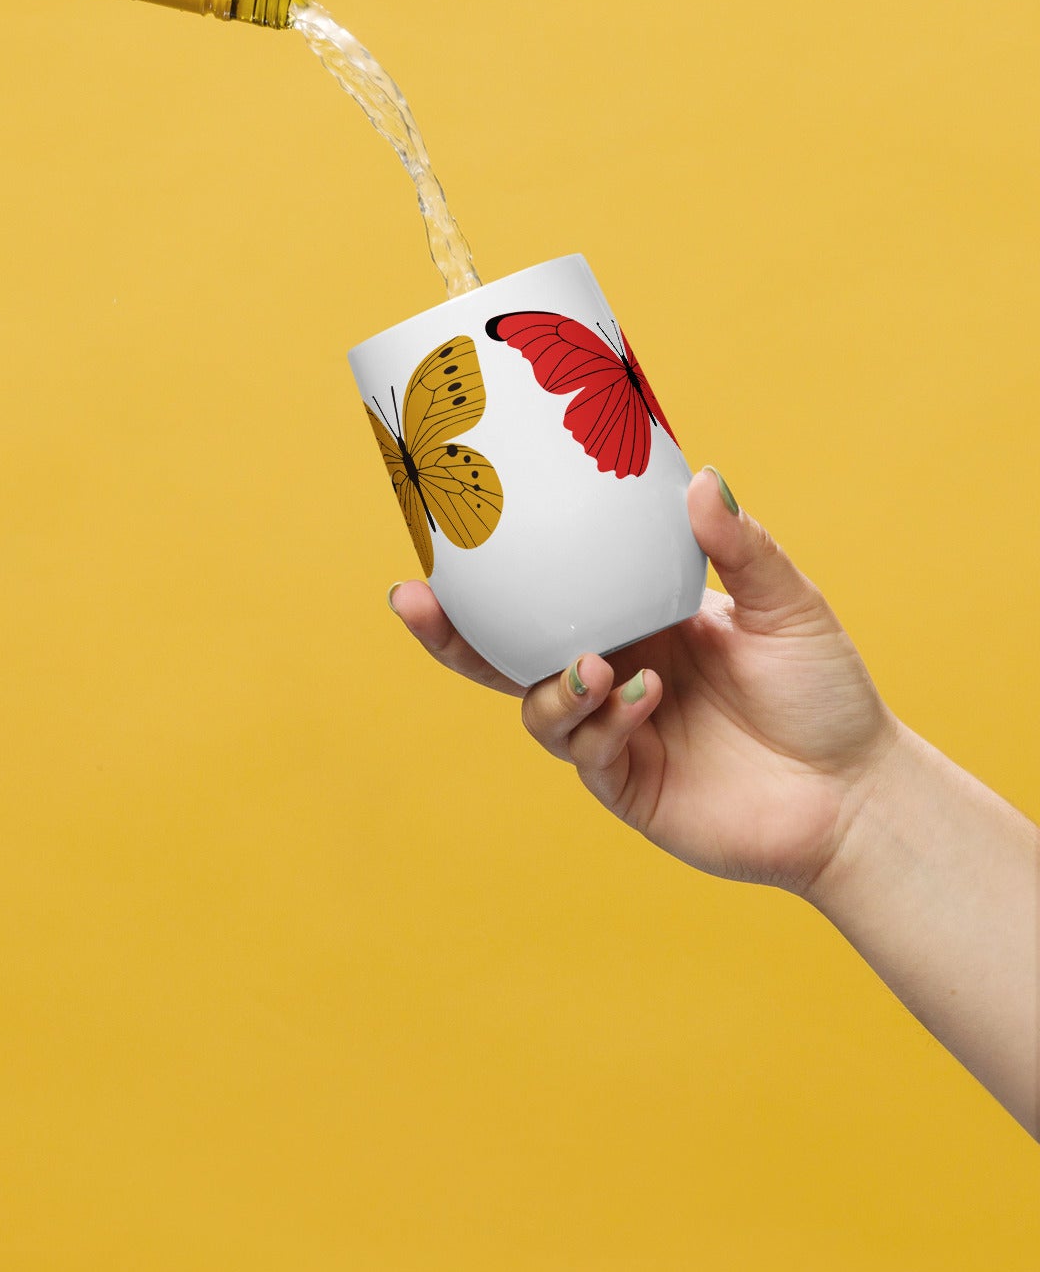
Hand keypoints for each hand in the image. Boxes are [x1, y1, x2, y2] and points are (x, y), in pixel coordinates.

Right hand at [390, 470, 898, 893]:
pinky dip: (601, 720)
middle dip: (449, 633)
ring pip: (535, 704)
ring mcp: (611, 731)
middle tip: (413, 598)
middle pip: (502, 654)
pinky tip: (644, 698)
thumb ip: (741, 547)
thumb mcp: (787, 605)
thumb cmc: (823, 694)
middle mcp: (608, 672)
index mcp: (632, 621)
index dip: (486, 572)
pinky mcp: (624, 783)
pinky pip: (585, 750)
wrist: (857, 795)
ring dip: (552, 683)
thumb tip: (703, 476)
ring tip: (596, 666)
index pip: (542, 593)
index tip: (438, 531)